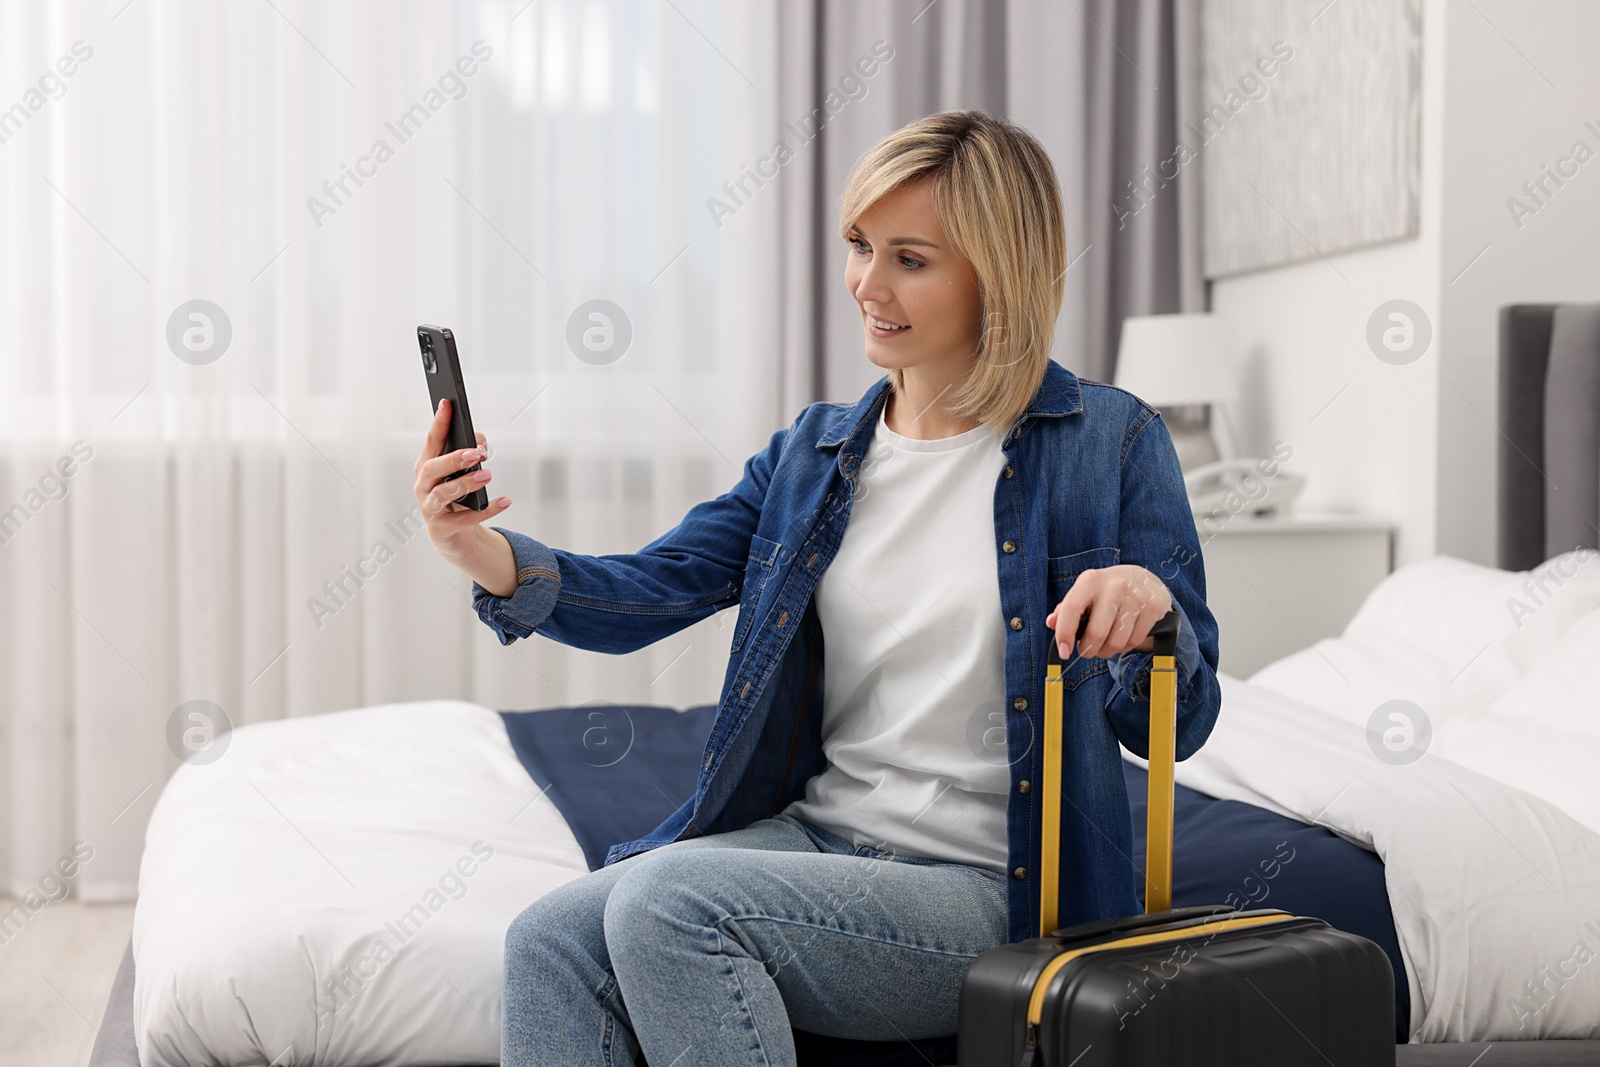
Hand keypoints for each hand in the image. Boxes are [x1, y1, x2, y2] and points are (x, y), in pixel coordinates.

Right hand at [413, 397, 511, 562]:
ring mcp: (430, 510)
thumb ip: (471, 454)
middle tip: (476, 453)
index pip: (431, 443)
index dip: (438, 424)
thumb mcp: (464, 474)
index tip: (447, 404)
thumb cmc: (459, 497)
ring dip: (466, 482)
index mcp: (427, 468)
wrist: (456, 536)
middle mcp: (423, 487)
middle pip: (431, 469)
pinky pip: (464, 520)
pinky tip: (505, 501)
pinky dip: (486, 510)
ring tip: (487, 475)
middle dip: (453, 459)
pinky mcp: (441, 530)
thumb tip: (479, 444)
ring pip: (442, 494)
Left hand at [1045, 564, 1171, 659]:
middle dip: (1088, 650)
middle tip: (1087, 650)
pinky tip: (1123, 636)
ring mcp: (1135, 596)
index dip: (1064, 634)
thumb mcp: (1084, 593)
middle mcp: (1113, 586)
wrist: (1143, 579)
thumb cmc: (1106, 591)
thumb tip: (1051, 623)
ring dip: (1107, 651)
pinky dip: (1125, 647)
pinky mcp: (1153, 607)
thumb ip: (1065, 609)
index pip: (1071, 608)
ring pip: (1116, 643)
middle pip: (1096, 634)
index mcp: (1090, 580)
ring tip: (1106, 643)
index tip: (1064, 653)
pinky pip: (1134, 642)